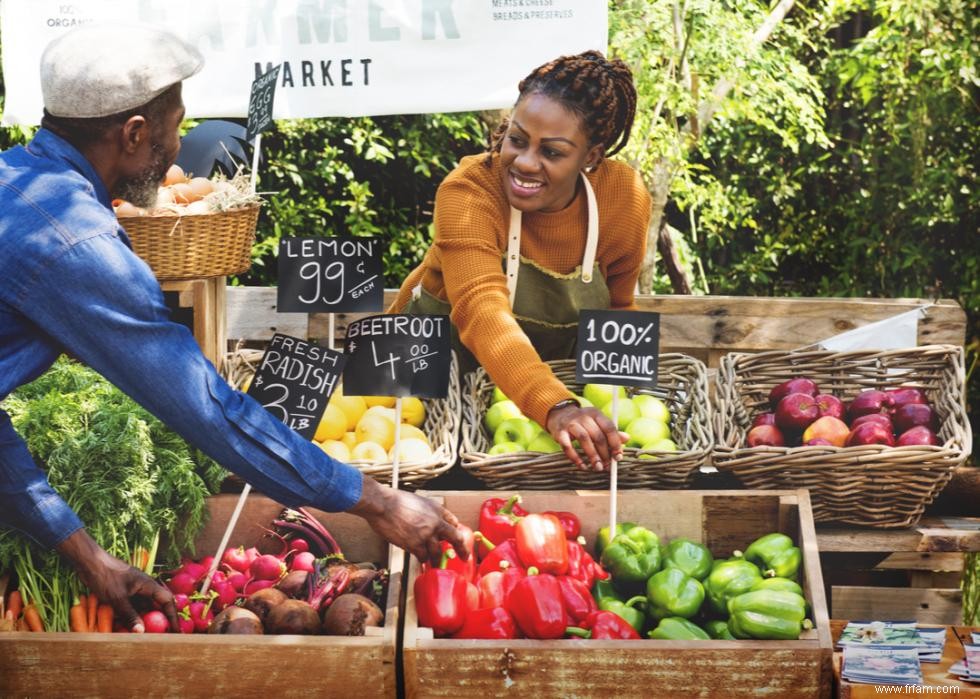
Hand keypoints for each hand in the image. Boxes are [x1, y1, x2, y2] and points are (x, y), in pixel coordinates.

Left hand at [56, 529, 177, 632]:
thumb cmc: (106, 577)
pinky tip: (125, 627)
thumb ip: (130, 615)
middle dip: (159, 621)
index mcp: (149, 585)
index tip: (176, 631)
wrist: (89, 562)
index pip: (167, 601)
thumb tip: (142, 632)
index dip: (173, 616)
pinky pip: (131, 607)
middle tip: (161, 637)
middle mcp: (144, 587)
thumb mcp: (118, 598)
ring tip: (143, 635)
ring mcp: (133, 590)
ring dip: (143, 620)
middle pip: (157, 606)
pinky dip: (130, 617)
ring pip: (143, 608)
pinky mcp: (123, 592)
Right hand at [348, 475, 466, 565]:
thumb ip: (427, 511)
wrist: (382, 505)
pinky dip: (422, 559)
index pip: (454, 521)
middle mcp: (436, 522)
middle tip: (464, 557)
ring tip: (435, 565)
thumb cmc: (395, 500)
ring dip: (436, 560)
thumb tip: (429, 521)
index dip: (456, 531)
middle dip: (461, 549)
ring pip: (437, 553)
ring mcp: (426, 535)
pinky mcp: (415, 545)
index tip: (457, 538)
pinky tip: (421, 560)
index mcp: (437, 509)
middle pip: (455, 538)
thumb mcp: (418, 500)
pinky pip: (423, 557)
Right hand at [546, 404, 625, 470]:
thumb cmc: (583, 422)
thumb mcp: (597, 423)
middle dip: (604, 453)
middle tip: (607, 466)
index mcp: (596, 414)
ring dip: (592, 455)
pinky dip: (575, 458)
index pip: (609, 427)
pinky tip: (582, 466)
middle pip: (597, 435)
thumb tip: (627, 438)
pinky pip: (567, 446)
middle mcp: (584, 416)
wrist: (559, 414)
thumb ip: (611, 432)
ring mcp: (571, 423)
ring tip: (597, 468)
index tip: (618, 457)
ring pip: (584, 439)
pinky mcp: (559, 432)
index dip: (615, 443)